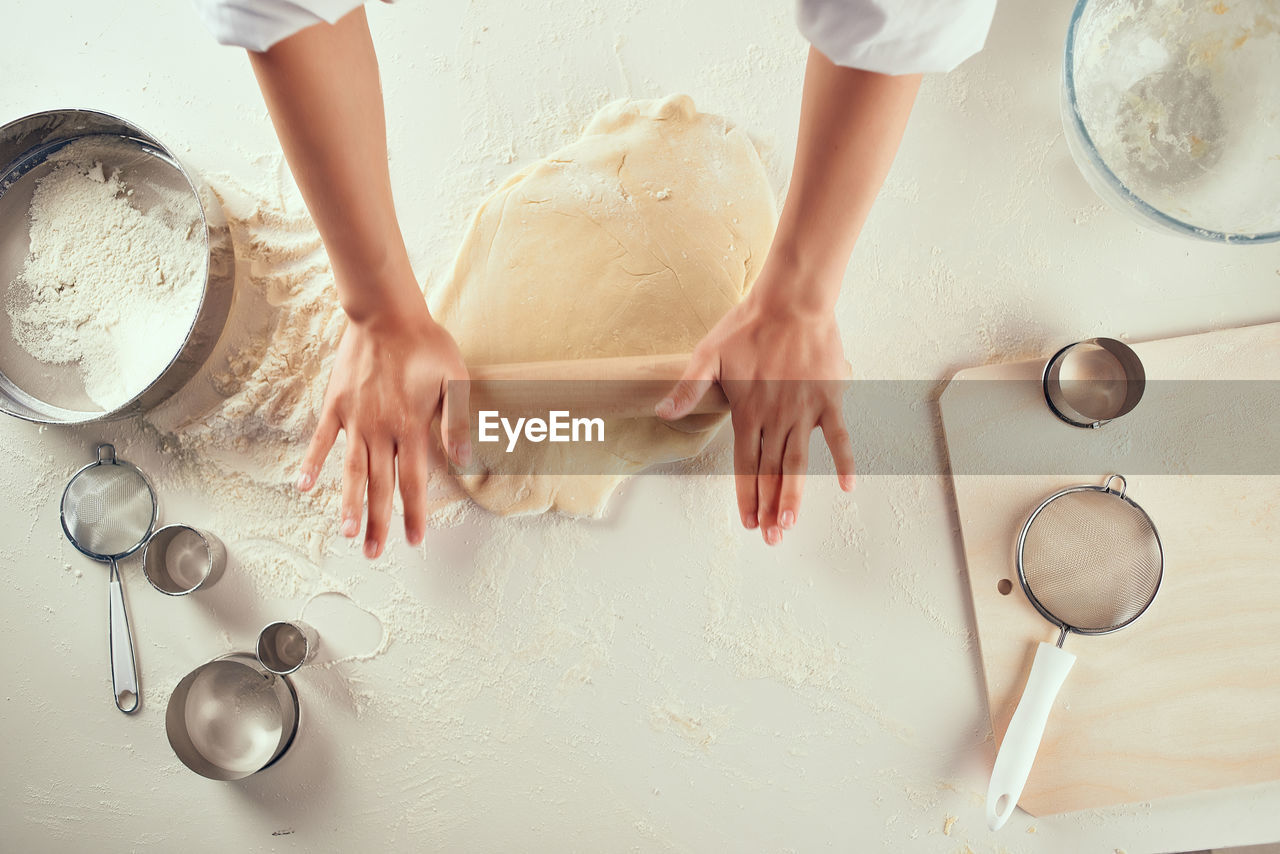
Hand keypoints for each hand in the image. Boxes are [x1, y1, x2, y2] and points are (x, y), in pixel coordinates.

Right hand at [296, 292, 469, 557]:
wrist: (386, 314)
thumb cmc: (426, 345)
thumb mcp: (455, 380)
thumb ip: (458, 422)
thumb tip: (465, 460)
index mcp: (412, 427)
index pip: (415, 481)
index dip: (415, 512)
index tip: (415, 539)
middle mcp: (382, 430)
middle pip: (380, 485)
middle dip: (378, 521)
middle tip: (374, 553)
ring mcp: (355, 419)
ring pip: (352, 471)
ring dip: (349, 503)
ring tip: (346, 533)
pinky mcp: (336, 404)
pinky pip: (322, 439)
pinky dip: (312, 462)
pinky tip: (304, 486)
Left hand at [656, 274, 854, 544]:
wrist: (791, 301)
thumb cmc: (747, 326)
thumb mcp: (708, 354)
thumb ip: (688, 387)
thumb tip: (662, 411)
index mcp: (747, 412)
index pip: (745, 465)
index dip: (747, 496)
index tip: (748, 522)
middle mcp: (776, 418)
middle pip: (771, 471)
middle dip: (770, 507)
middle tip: (771, 538)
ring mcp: (804, 410)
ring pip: (799, 462)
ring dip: (795, 494)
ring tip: (791, 524)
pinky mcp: (828, 398)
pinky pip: (838, 436)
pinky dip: (844, 461)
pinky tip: (847, 487)